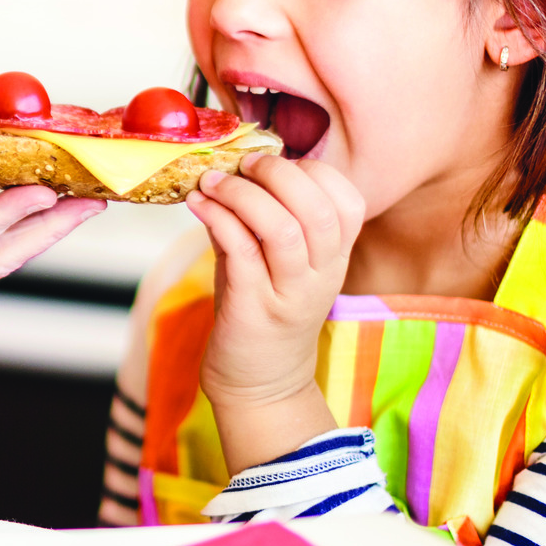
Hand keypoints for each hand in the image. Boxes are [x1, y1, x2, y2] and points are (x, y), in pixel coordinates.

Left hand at [187, 154, 363, 420]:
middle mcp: (321, 275)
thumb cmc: (263, 310)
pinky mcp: (253, 309)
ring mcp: (289, 294)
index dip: (312, 171)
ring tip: (212, 184)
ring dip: (241, 195)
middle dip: (276, 174)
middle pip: (316, 208)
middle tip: (242, 167)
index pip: (347, 200)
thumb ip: (257, 216)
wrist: (259, 381)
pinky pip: (241, 252)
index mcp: (335, 257)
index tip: (273, 164)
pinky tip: (198, 205)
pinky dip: (217, 219)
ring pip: (281, 228)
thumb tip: (228, 170)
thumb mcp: (271, 259)